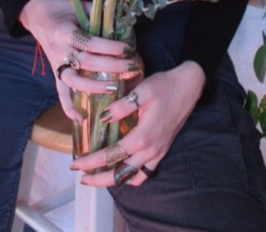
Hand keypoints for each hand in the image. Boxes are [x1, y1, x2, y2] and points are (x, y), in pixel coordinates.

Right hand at [17, 0, 140, 120]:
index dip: (109, 47)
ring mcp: (57, 64)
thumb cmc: (62, 9)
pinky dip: (68, 107)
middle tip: (132, 67)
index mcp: (65, 32)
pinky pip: (60, 93)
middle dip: (111, 66)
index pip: (90, 43)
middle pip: (87, 63)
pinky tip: (80, 119)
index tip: (128, 48)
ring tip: (114, 89)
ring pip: (74, 81)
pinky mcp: (55, 73)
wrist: (38, 16)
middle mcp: (60, 51)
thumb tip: (121, 18)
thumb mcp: (78, 5)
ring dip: (94, 87)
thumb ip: (97, 13)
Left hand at [70, 61, 206, 186]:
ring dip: (115, 180)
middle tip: (82, 177)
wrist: (189, 86)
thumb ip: (121, 106)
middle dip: (99, 179)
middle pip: (120, 174)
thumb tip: (102, 119)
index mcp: (142, 137)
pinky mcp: (162, 151)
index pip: (111, 155)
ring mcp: (158, 153)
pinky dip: (131, 177)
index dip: (91, 162)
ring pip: (133, 178)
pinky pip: (146, 174)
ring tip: (99, 175)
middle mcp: (150, 150)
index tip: (75, 164)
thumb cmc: (164, 86)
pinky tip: (122, 169)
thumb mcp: (142, 91)